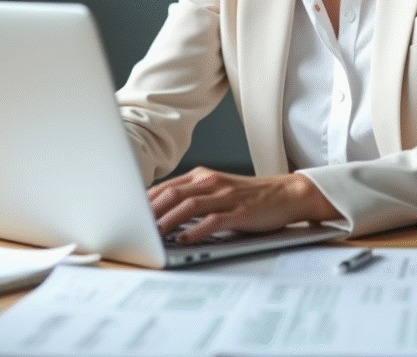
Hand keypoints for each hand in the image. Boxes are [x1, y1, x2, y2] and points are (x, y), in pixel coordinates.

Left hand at [149, 167, 340, 242]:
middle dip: (150, 211)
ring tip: (152, 234)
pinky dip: (196, 230)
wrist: (287, 194)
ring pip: (188, 205)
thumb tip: (163, 212)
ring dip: (167, 220)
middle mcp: (212, 183)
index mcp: (204, 176)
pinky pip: (213, 220)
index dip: (145, 200)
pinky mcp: (240, 212)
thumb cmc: (251, 196)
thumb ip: (194, 196)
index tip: (129, 213)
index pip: (167, 186)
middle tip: (133, 225)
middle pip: (173, 193)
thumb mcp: (219, 190)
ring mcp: (226, 196)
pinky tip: (184, 240)